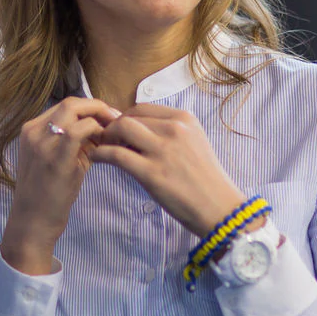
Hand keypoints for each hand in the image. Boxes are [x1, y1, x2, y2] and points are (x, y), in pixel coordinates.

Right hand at [0, 97, 120, 274]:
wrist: (33, 222)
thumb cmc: (47, 194)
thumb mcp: (56, 160)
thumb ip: (74, 142)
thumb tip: (101, 128)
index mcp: (31, 129)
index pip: (65, 105)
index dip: (89, 107)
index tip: (107, 118)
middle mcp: (34, 131)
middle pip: (71, 102)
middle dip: (97, 107)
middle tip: (116, 119)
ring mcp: (42, 142)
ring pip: (74, 110)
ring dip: (99, 117)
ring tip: (113, 131)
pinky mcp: (55, 157)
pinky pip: (79, 130)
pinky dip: (96, 131)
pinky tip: (104, 145)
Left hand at [90, 105, 246, 237]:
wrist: (220, 207)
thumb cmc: (206, 179)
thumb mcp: (194, 143)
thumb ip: (171, 132)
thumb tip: (140, 129)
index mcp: (185, 119)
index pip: (143, 108)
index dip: (126, 116)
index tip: (118, 128)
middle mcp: (174, 129)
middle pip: (130, 116)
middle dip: (113, 125)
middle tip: (107, 139)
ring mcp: (163, 150)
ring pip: (121, 128)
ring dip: (107, 136)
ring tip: (103, 147)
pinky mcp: (152, 173)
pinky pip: (117, 155)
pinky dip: (101, 154)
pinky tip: (96, 158)